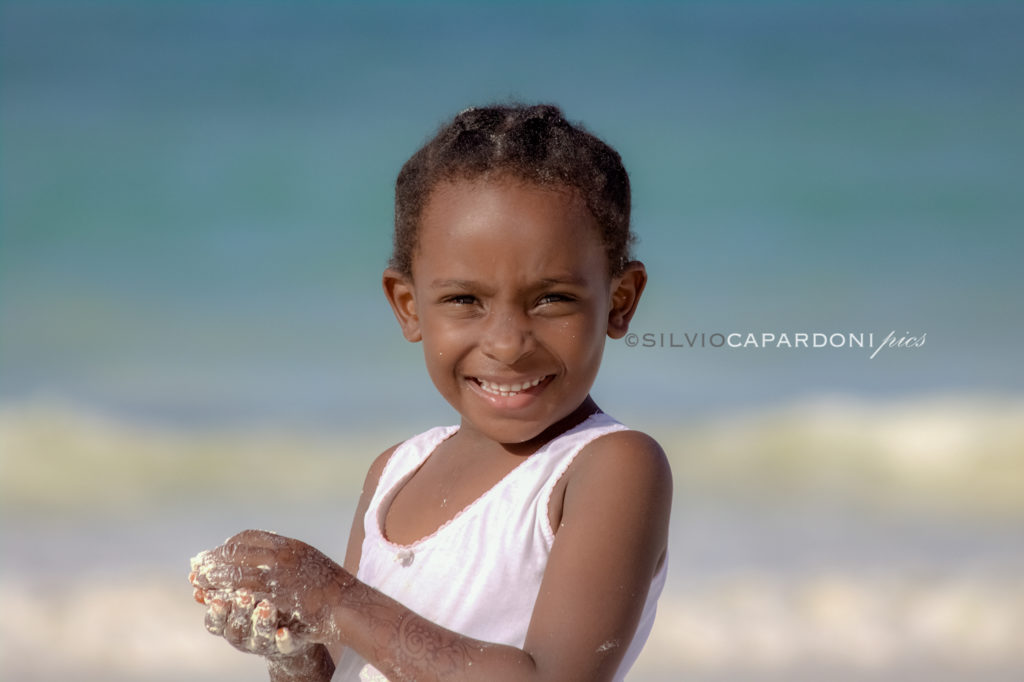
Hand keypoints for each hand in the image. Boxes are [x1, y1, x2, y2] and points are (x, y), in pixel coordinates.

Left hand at [190, 530, 355, 652]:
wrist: (350, 606)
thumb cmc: (332, 588)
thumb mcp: (309, 561)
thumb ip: (288, 555)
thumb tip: (270, 550)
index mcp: (290, 545)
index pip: (250, 537)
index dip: (230, 544)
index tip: (217, 551)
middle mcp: (283, 555)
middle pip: (238, 551)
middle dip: (215, 558)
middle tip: (197, 564)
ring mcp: (280, 575)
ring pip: (236, 571)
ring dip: (214, 575)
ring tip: (199, 580)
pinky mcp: (278, 596)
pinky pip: (244, 593)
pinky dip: (226, 593)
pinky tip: (215, 597)